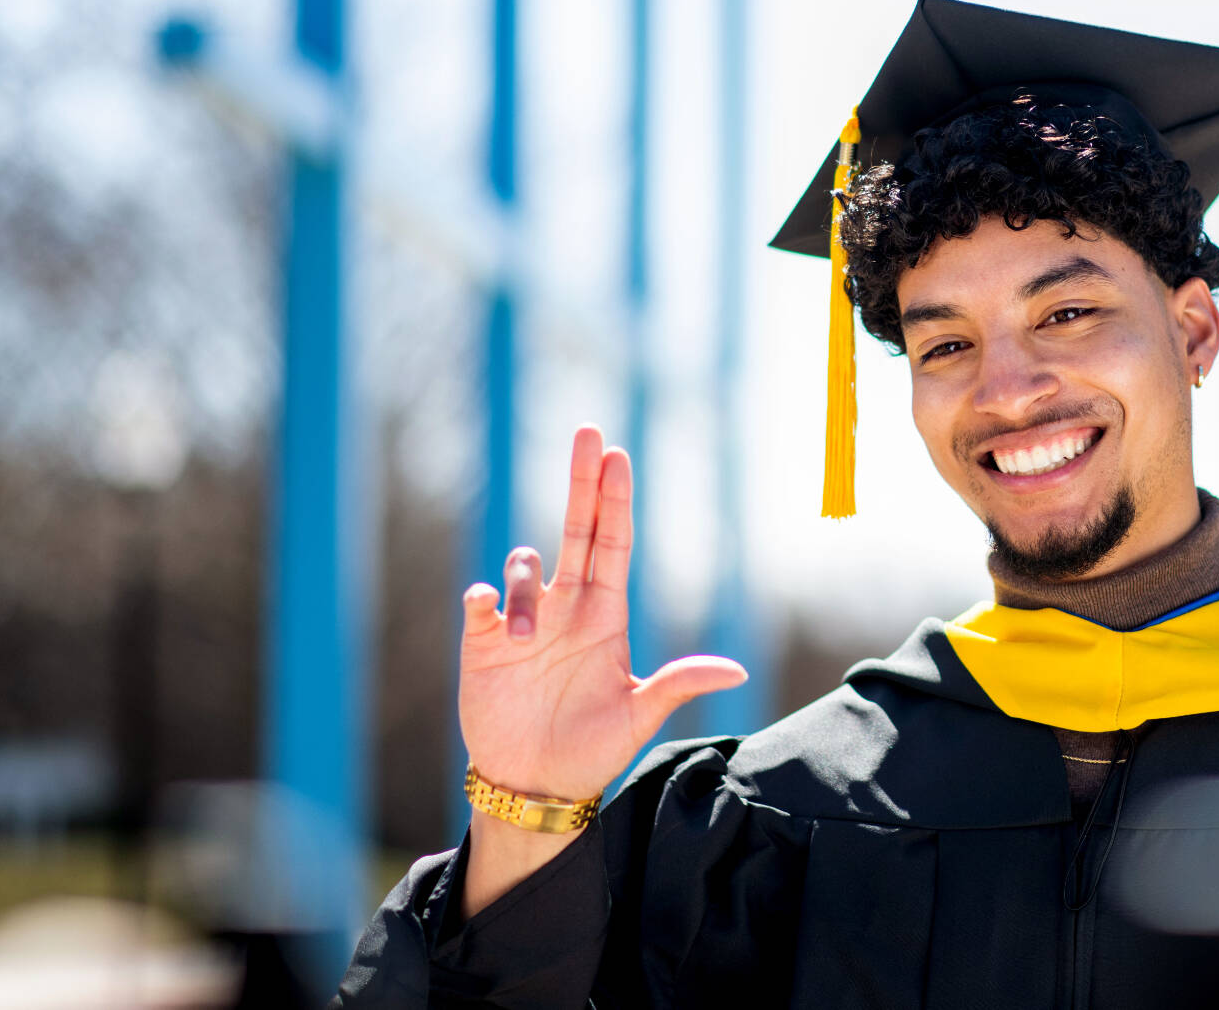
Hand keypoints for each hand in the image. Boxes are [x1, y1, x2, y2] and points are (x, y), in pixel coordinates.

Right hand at [459, 425, 747, 803]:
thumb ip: (679, 685)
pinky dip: (484, 595)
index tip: (618, 455)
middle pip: (574, 528)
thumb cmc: (592, 750)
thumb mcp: (638, 715)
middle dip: (581, 481)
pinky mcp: (484, 643)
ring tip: (528, 637)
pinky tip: (488, 608)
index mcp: (604, 615)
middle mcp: (565, 607)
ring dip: (526, 584)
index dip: (614, 499)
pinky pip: (479, 600)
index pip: (612, 542)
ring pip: (525, 565)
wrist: (536, 786)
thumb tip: (738, 670)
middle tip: (588, 432)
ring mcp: (524, 622)